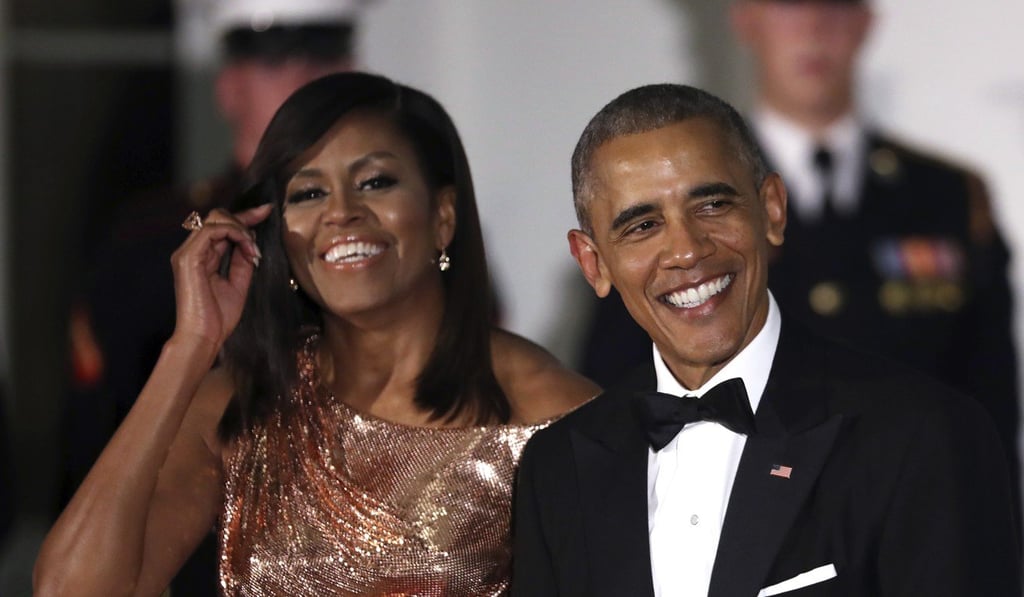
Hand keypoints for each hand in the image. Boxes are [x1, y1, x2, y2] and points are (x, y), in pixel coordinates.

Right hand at [170, 204, 271, 347]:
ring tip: (254, 251)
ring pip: (215, 220)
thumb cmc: (218, 318)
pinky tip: (248, 250)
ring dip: (242, 229)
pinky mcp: (188, 258)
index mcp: (202, 257)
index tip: (266, 211)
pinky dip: (234, 234)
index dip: (244, 217)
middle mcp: (192, 251)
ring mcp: (187, 253)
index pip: (221, 227)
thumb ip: (243, 262)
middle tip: (266, 220)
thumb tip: (252, 242)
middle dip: (245, 217)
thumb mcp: (239, 284)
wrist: (204, 338)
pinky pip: (211, 231)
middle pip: (217, 217)